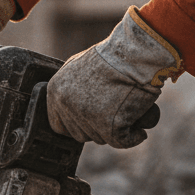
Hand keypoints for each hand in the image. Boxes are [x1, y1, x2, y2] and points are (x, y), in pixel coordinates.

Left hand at [46, 7, 181, 148]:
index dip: (75, 125)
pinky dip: (133, 137)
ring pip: (99, 138)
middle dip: (96, 127)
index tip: (91, 118)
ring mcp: (86, 117)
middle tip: (113, 109)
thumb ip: (70, 90)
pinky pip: (121, 142)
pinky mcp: (109, 126)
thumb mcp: (79, 68)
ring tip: (125, 108)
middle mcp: (67, 105)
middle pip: (79, 134)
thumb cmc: (114, 57)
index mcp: (56, 91)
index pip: (58, 125)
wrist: (137, 52)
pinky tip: (138, 130)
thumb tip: (69, 109)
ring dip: (114, 130)